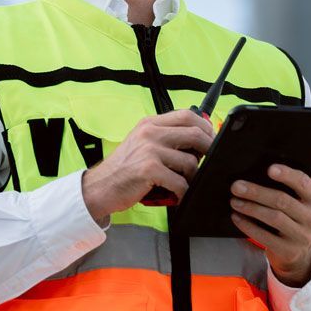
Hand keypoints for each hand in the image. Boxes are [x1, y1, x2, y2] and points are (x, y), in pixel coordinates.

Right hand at [81, 109, 213, 223]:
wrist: (99, 187)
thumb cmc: (123, 169)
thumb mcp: (142, 144)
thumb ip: (164, 137)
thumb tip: (197, 140)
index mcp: (150, 123)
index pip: (186, 114)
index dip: (204, 127)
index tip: (210, 139)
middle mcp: (150, 132)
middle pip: (194, 134)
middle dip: (209, 150)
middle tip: (210, 163)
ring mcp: (149, 150)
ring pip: (191, 161)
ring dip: (194, 177)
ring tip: (186, 184)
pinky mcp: (149, 169)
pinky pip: (180, 181)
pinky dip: (184, 192)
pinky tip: (179, 196)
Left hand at [229, 153, 310, 287]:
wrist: (302, 255)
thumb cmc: (300, 218)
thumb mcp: (308, 199)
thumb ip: (310, 176)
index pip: (304, 183)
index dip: (287, 175)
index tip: (269, 169)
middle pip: (283, 201)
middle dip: (257, 192)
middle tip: (236, 186)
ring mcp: (303, 237)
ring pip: (273, 218)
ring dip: (250, 208)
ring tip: (234, 200)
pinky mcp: (289, 251)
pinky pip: (265, 237)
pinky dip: (248, 226)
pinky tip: (237, 217)